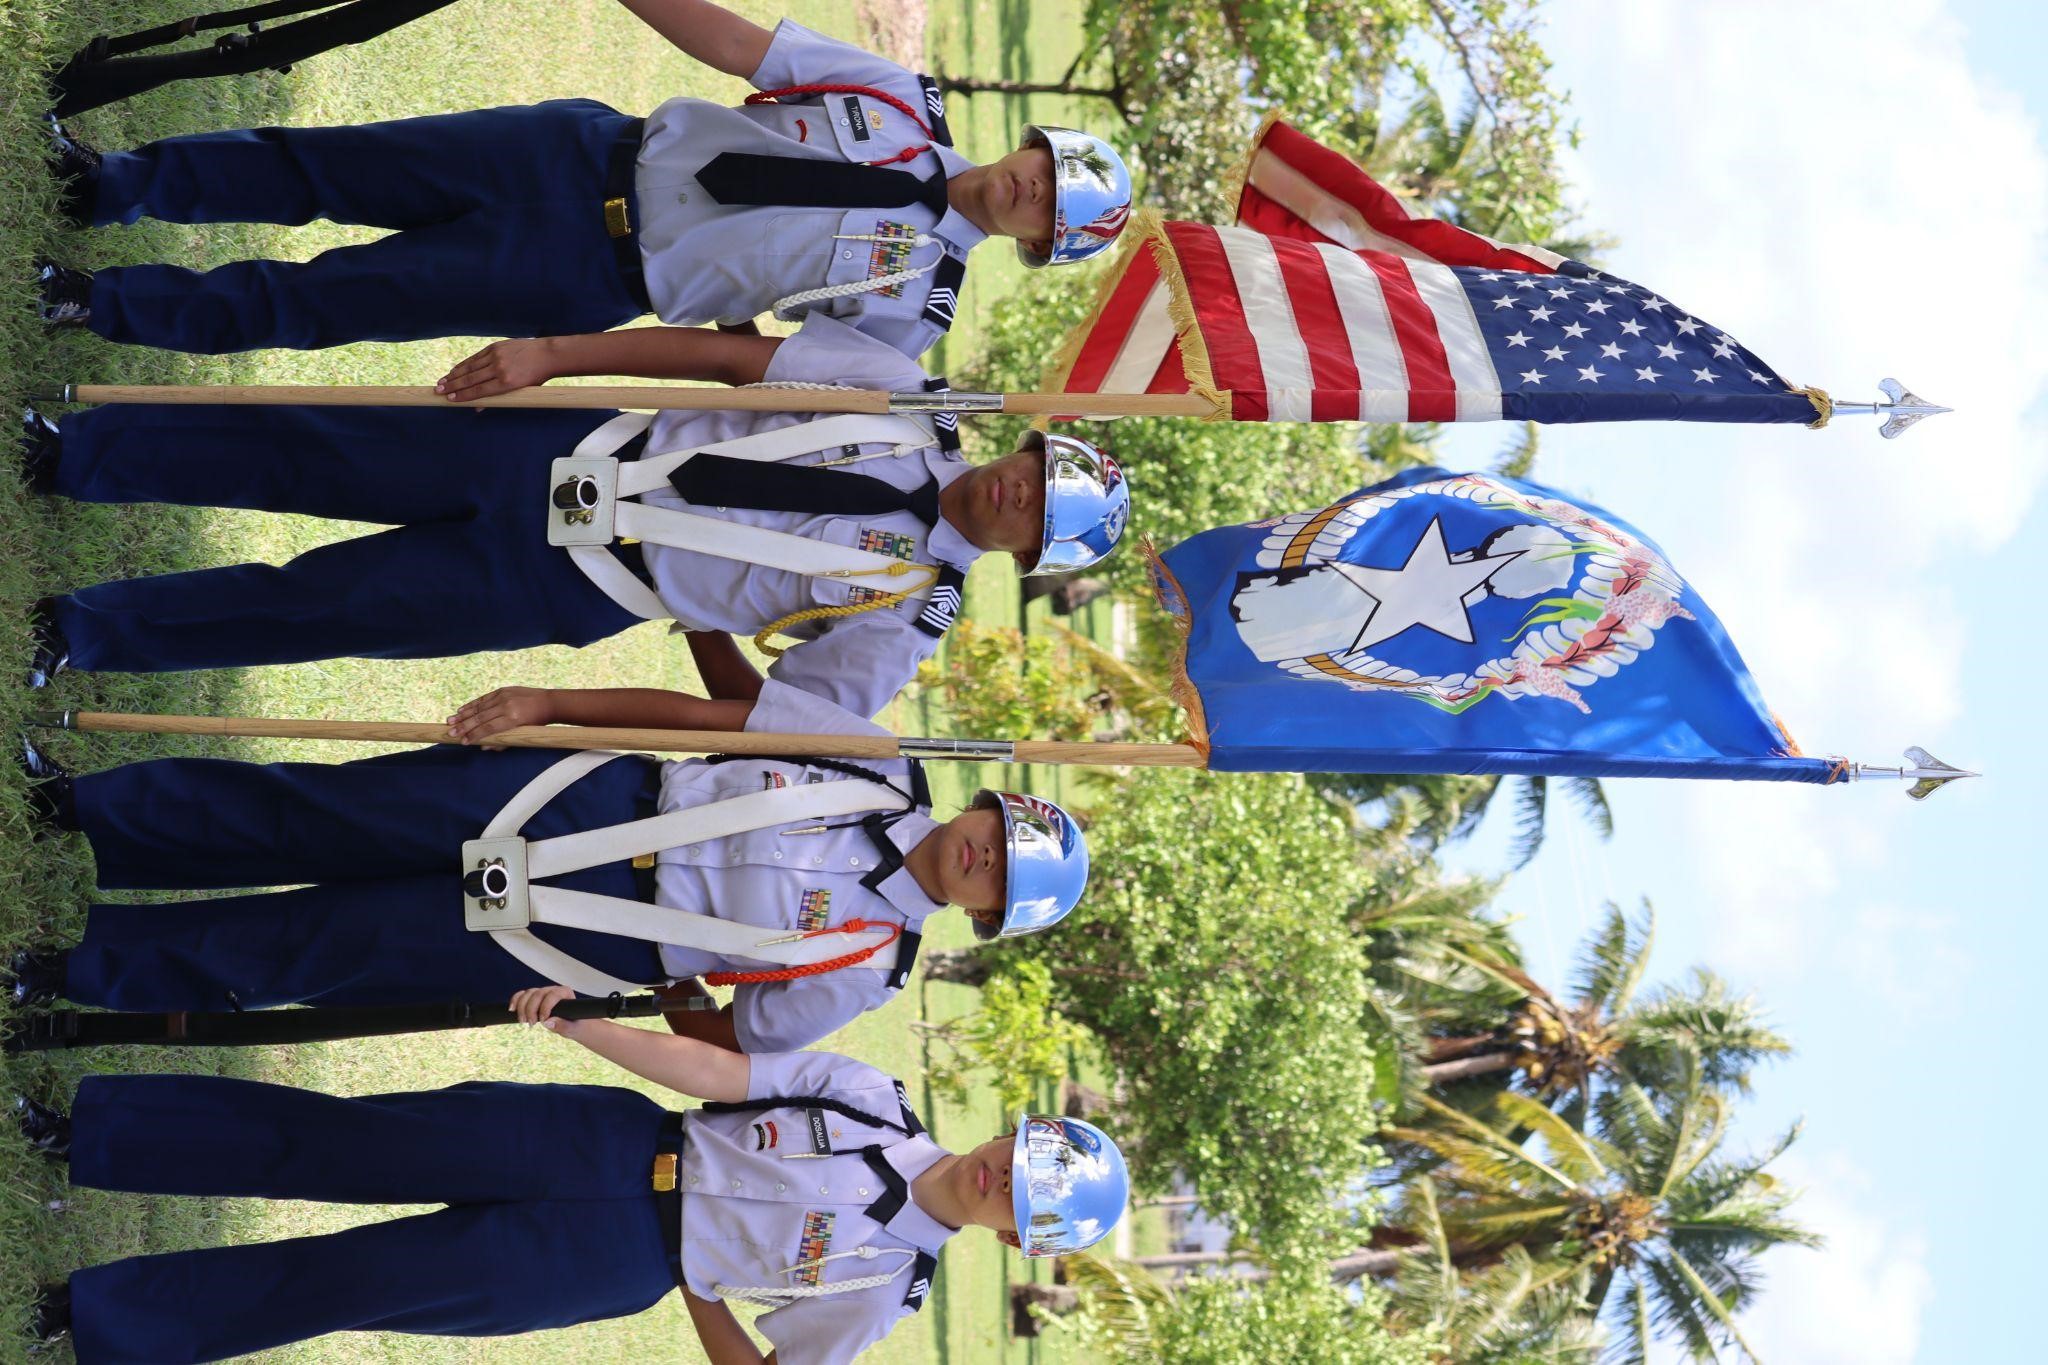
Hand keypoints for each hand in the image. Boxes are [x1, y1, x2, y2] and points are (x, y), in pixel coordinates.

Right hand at [436, 338, 558, 401]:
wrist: (547, 354)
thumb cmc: (535, 376)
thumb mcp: (521, 391)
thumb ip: (499, 398)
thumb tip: (477, 408)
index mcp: (507, 383)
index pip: (480, 391)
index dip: (463, 396)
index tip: (450, 399)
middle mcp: (500, 369)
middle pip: (471, 379)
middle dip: (453, 386)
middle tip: (438, 391)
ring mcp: (496, 356)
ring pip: (471, 367)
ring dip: (454, 375)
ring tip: (442, 382)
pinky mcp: (495, 346)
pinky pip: (476, 357)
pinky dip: (464, 364)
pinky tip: (455, 370)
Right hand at [448, 687, 556, 746]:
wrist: (549, 702)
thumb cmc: (537, 722)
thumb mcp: (524, 733)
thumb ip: (504, 741)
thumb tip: (483, 747)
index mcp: (513, 718)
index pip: (489, 728)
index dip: (474, 735)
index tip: (463, 741)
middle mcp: (506, 706)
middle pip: (481, 717)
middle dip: (464, 726)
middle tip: (450, 733)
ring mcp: (504, 696)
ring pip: (479, 707)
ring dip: (463, 715)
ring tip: (450, 721)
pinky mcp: (503, 690)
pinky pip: (484, 699)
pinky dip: (472, 704)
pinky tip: (461, 710)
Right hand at [510, 984, 579, 1031]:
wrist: (572, 1025)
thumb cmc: (576, 1025)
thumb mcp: (573, 1029)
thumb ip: (563, 1026)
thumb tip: (548, 1022)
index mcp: (565, 993)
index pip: (553, 995)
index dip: (545, 1007)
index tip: (542, 1020)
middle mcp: (553, 990)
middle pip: (538, 994)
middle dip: (531, 1009)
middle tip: (531, 1024)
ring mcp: (542, 993)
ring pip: (528, 993)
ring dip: (522, 1007)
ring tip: (522, 1021)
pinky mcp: (534, 998)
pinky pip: (522, 995)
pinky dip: (515, 1001)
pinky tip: (512, 1010)